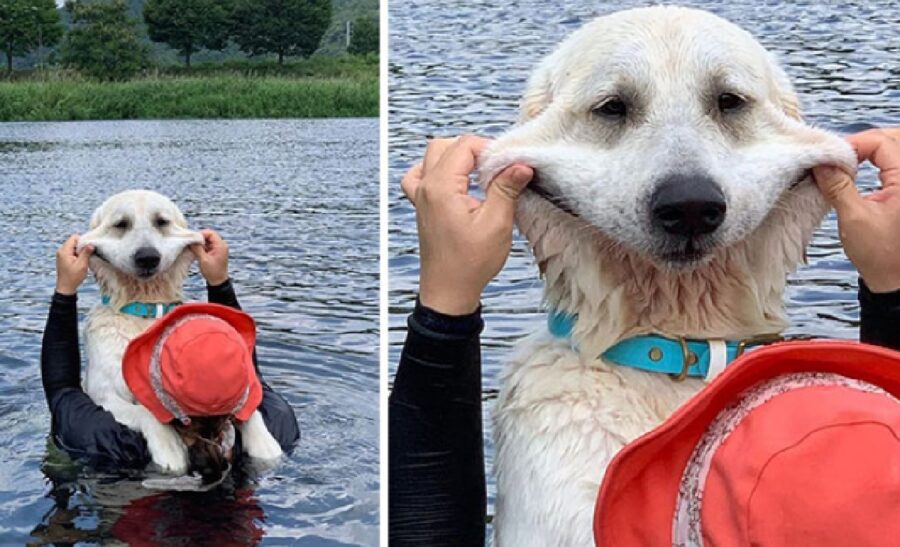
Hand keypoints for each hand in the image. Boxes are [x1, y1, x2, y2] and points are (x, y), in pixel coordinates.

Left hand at [55, 235, 93, 294]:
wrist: (66, 287)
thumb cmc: (73, 277)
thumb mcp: (81, 265)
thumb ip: (86, 253)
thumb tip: (91, 244)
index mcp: (64, 251)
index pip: (74, 238)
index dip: (83, 240)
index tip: (89, 248)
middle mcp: (61, 251)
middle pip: (73, 241)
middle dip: (82, 246)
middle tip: (88, 254)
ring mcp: (62, 255)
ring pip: (73, 247)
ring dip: (80, 251)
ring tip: (84, 259)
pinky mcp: (64, 258)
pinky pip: (72, 252)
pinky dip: (78, 254)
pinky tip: (81, 261)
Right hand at [191, 229, 228, 285]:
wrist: (218, 281)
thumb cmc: (213, 272)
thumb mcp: (203, 260)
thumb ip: (197, 249)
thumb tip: (191, 241)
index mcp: (221, 245)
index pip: (210, 233)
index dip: (201, 234)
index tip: (193, 239)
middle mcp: (221, 245)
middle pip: (209, 235)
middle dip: (199, 239)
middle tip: (191, 244)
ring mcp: (218, 248)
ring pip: (207, 240)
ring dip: (200, 243)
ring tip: (193, 248)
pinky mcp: (215, 252)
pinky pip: (208, 246)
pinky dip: (201, 247)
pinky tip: (196, 251)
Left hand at [402, 135, 532, 314]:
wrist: (448, 291)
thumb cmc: (470, 263)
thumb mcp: (497, 223)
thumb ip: (506, 188)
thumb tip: (520, 164)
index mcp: (441, 187)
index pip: (464, 146)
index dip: (489, 149)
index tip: (507, 164)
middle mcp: (425, 187)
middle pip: (446, 146)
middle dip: (474, 150)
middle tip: (495, 168)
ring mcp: (420, 196)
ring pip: (432, 156)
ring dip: (455, 158)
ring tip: (477, 175)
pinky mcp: (421, 207)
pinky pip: (419, 176)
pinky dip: (434, 171)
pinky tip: (453, 182)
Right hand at [813, 128, 899, 292]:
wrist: (896, 279)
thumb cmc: (882, 255)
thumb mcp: (854, 218)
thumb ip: (838, 186)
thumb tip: (822, 164)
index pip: (883, 143)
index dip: (854, 144)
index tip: (831, 156)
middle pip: (893, 140)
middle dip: (864, 142)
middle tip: (837, 156)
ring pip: (894, 150)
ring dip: (871, 150)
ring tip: (846, 162)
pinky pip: (894, 165)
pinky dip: (877, 162)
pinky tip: (858, 171)